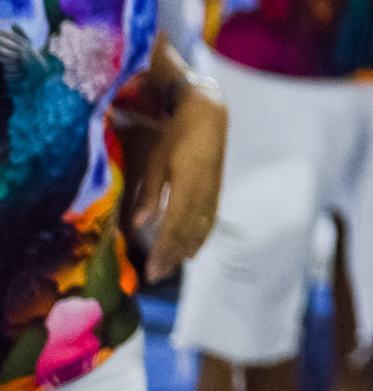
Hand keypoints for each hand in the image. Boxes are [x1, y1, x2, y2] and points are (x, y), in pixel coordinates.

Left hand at [133, 82, 226, 281]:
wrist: (208, 115)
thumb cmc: (177, 135)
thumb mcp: (157, 161)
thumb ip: (150, 194)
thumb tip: (138, 225)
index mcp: (186, 187)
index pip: (174, 226)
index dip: (163, 250)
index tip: (152, 270)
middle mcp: (203, 194)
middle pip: (188, 232)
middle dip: (172, 255)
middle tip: (158, 276)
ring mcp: (213, 192)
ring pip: (201, 228)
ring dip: (187, 248)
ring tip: (174, 266)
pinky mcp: (217, 189)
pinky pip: (210, 219)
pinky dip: (201, 236)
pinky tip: (194, 247)